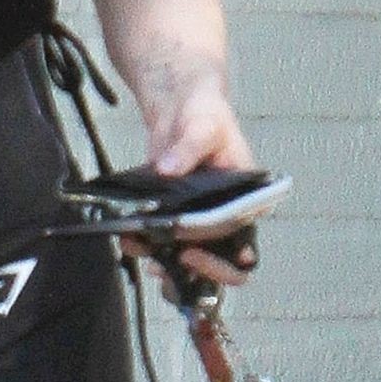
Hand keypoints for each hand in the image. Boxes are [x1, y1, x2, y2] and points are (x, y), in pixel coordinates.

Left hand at [120, 75, 259, 302]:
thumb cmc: (206, 115)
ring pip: (190, 262)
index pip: (242, 247)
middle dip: (194, 272)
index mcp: (248, 202)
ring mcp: (201, 221)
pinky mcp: (176, 218)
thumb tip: (168, 168)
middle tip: (170, 262)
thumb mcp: (202, 127)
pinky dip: (148, 248)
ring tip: (144, 254)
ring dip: (166, 265)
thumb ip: (188, 147)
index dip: (220, 261)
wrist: (182, 109)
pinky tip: (132, 241)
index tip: (192, 253)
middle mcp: (228, 218)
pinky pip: (165, 244)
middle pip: (219, 265)